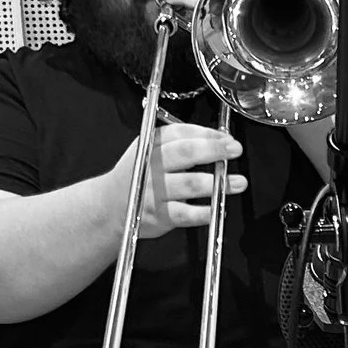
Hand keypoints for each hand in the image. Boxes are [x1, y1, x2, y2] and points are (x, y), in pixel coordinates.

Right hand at [115, 120, 245, 237]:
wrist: (109, 207)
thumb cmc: (138, 177)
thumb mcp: (149, 151)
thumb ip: (179, 143)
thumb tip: (219, 140)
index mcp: (149, 145)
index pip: (180, 132)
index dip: (207, 133)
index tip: (227, 137)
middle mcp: (150, 165)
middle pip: (185, 153)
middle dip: (214, 150)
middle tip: (234, 149)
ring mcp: (153, 191)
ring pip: (190, 184)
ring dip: (219, 182)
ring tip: (239, 182)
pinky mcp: (158, 215)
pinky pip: (186, 214)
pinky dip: (205, 211)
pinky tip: (219, 207)